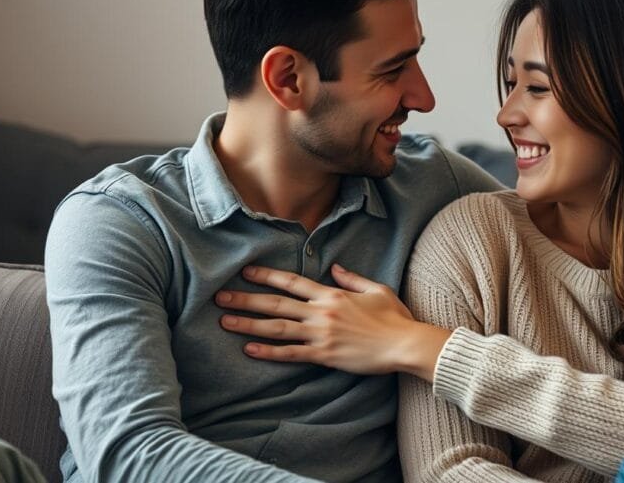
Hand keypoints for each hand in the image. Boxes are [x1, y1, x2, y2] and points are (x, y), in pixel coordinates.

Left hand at [215, 264, 449, 379]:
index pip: (292, 282)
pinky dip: (269, 352)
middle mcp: (321, 312)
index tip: (246, 272)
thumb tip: (336, 268)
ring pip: (277, 327)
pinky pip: (291, 353)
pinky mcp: (324, 355)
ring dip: (249, 323)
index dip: (267, 276)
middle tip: (220, 297)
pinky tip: (249, 349)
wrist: (404, 344)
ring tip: (225, 321)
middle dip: (246, 299)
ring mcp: (321, 334)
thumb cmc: (394, 317)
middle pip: (276, 303)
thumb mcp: (376, 289)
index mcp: (331, 294)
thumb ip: (352, 278)